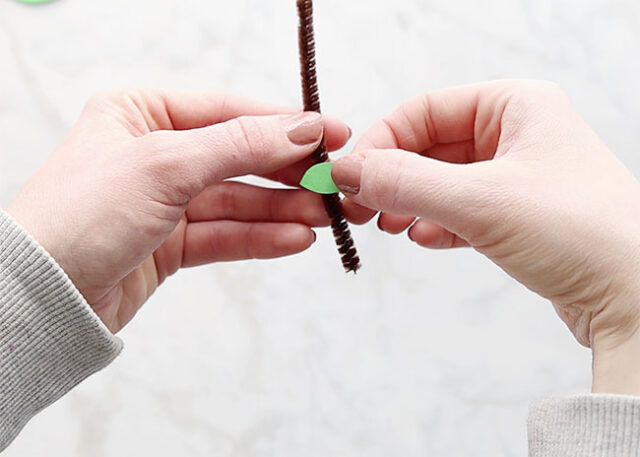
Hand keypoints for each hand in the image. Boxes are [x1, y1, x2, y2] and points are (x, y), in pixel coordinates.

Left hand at [6, 90, 350, 332]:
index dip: (284, 124)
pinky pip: (224, 235)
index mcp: (141, 112)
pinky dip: (259, 237)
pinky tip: (295, 239)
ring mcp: (163, 201)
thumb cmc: (80, 214)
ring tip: (324, 216)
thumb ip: (240, 145)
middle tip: (333, 183)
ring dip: (282, 210)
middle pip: (238, 158)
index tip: (331, 133)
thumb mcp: (166, 164)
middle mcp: (154, 153)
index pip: (228, 112)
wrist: (39, 297)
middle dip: (287, 173)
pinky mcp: (169, 243)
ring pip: (237, 201)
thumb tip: (303, 127)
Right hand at [332, 80, 639, 394]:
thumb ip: (405, 181)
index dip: (382, 141)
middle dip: (392, 176)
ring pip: (443, 180)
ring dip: (410, 201)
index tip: (350, 175)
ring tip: (388, 225)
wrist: (636, 300)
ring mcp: (519, 176)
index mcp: (516, 106)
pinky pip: (462, 210)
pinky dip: (436, 223)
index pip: (425, 109)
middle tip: (359, 207)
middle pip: (431, 145)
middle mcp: (518, 134)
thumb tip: (346, 170)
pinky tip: (423, 239)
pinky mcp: (519, 216)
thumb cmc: (580, 233)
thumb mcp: (480, 199)